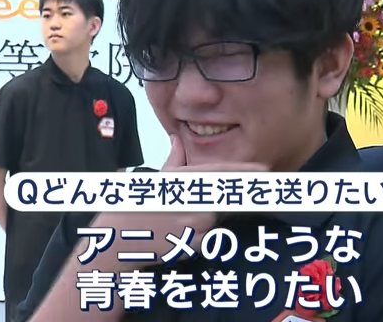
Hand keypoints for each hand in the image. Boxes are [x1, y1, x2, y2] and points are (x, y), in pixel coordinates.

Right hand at [92, 134, 267, 268]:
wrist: (117, 240)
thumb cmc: (134, 209)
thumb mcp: (152, 181)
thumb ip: (172, 161)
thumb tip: (177, 139)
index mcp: (181, 181)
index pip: (220, 173)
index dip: (244, 171)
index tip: (264, 169)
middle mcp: (191, 199)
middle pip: (223, 198)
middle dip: (231, 199)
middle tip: (244, 194)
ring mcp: (193, 223)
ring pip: (214, 220)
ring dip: (205, 221)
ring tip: (177, 223)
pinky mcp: (193, 244)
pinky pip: (207, 239)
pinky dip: (198, 239)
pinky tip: (177, 237)